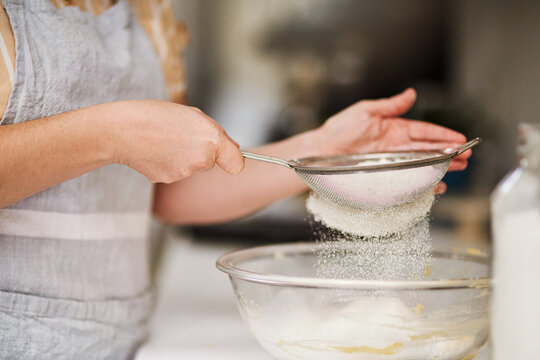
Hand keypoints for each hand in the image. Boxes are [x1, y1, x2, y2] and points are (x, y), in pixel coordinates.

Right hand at [105, 100, 243, 182]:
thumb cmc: (155, 116)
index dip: (232, 159)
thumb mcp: (193, 115)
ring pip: (192, 167)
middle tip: (181, 134)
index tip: (228, 157)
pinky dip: (169, 163)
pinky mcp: (168, 180)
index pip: (237, 163)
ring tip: (165, 140)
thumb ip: (215, 133)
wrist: (121, 130)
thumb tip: (230, 149)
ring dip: (184, 156)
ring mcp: (184, 173)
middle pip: (210, 162)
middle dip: (201, 151)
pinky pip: (176, 172)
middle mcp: (201, 160)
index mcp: (211, 140)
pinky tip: (156, 151)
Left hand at [313, 88, 470, 192]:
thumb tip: (411, 94)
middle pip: (428, 149)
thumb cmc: (339, 129)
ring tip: (458, 168)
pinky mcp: (384, 176)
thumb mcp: (365, 111)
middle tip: (467, 156)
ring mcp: (391, 162)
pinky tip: (435, 185)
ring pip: (422, 165)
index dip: (443, 135)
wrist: (321, 151)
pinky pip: (408, 180)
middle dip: (449, 152)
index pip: (424, 131)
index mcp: (394, 128)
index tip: (460, 139)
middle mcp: (396, 146)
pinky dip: (422, 184)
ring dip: (441, 167)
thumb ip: (390, 105)